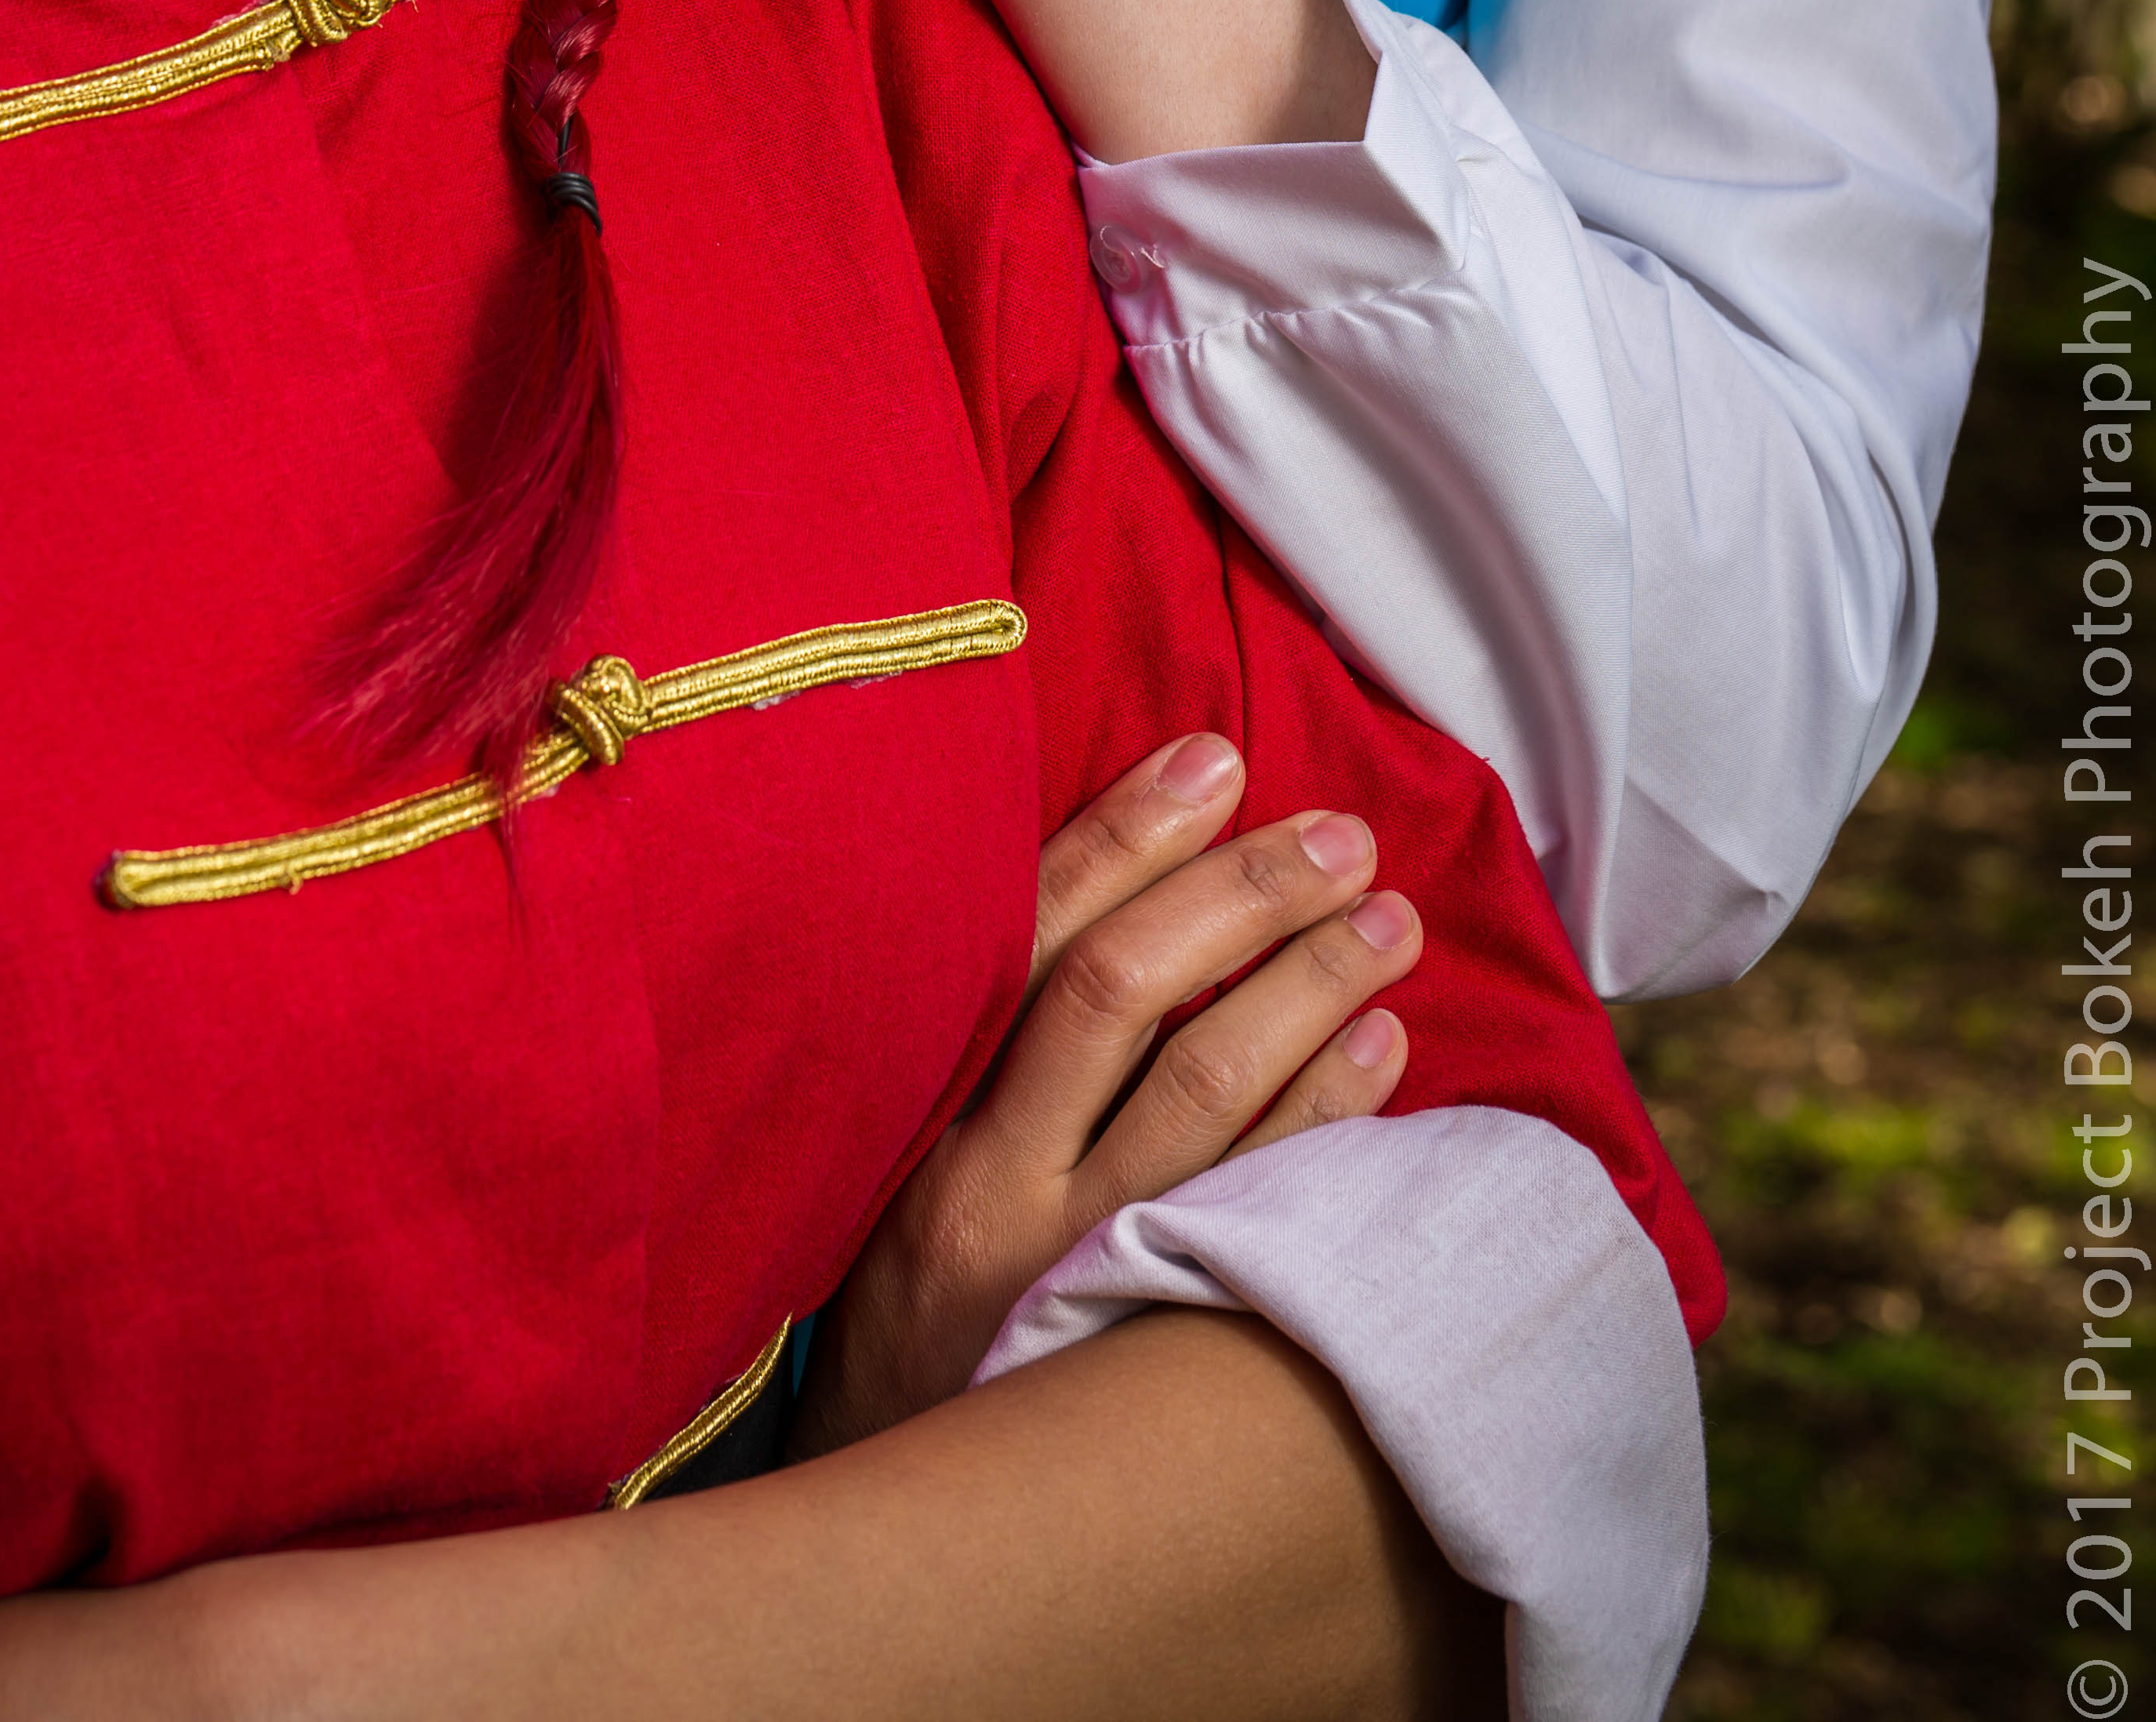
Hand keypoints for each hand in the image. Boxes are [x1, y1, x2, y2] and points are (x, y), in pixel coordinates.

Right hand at [798, 731, 1418, 1452]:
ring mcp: (1076, 1267)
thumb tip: (1115, 885)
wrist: (881, 1516)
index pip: (1034, 934)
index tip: (1218, 755)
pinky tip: (1386, 1050)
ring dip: (1311, 990)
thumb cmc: (906, 1295)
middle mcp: (993, 1181)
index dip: (1129, 832)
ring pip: (1209, 1097)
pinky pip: (1261, 1211)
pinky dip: (1329, 1116)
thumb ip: (982, 1036)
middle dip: (1245, 897)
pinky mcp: (1146, 1341)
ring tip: (1392, 923)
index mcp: (923, 1106)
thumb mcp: (898, 1155)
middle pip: (1126, 993)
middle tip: (1344, 836)